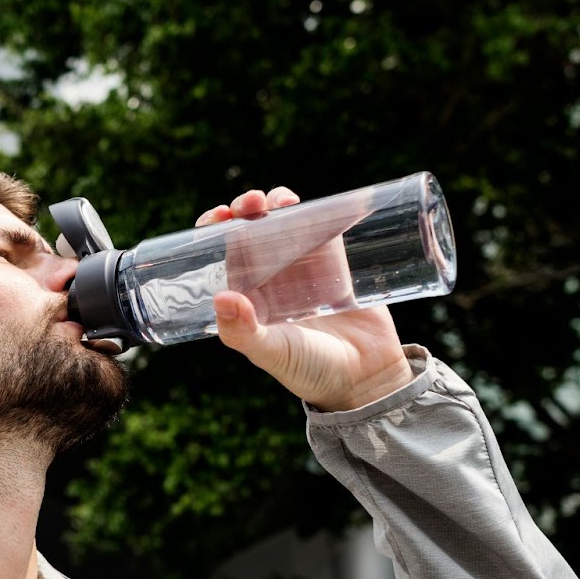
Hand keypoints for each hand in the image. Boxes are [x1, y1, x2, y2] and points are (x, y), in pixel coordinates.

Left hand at [196, 188, 412, 411]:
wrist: (365, 378)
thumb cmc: (311, 371)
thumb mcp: (272, 352)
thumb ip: (244, 332)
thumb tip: (220, 297)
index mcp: (247, 296)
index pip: (222, 256)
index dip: (214, 232)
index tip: (216, 218)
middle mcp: (271, 279)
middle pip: (250, 233)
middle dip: (245, 211)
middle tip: (249, 203)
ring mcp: (302, 268)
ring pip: (282, 224)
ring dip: (276, 204)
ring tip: (278, 200)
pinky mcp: (335, 262)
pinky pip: (320, 228)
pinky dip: (313, 210)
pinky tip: (307, 202)